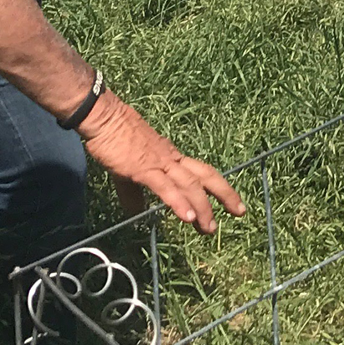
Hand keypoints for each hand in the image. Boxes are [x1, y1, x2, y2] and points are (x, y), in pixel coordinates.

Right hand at [80, 91, 245, 234]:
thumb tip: (136, 213)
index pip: (201, 173)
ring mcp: (159, 163)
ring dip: (203, 207)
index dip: (219, 186)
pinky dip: (179, 202)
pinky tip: (189, 217)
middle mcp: (171, 159)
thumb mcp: (127, 169)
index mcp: (171, 158)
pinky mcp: (143, 168)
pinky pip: (165, 187)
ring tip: (210, 227)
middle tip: (240, 212)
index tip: (233, 203)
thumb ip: (134, 193)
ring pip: (189, 185)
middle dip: (225, 194)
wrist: (103, 117)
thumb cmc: (114, 138)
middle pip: (205, 176)